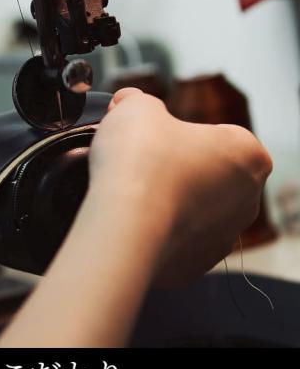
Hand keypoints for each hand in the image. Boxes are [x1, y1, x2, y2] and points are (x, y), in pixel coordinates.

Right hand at [0, 88, 272, 347]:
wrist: (122, 224)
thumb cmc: (139, 163)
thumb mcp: (135, 108)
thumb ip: (137, 101)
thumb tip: (127, 103)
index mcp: (248, 154)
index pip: (213, 136)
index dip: (176, 135)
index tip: (149, 140)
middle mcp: (245, 200)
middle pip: (205, 178)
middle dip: (174, 173)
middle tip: (137, 168)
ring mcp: (220, 239)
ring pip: (190, 215)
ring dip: (165, 206)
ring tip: (129, 198)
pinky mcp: (193, 267)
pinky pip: (172, 246)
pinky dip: (153, 236)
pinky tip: (130, 225)